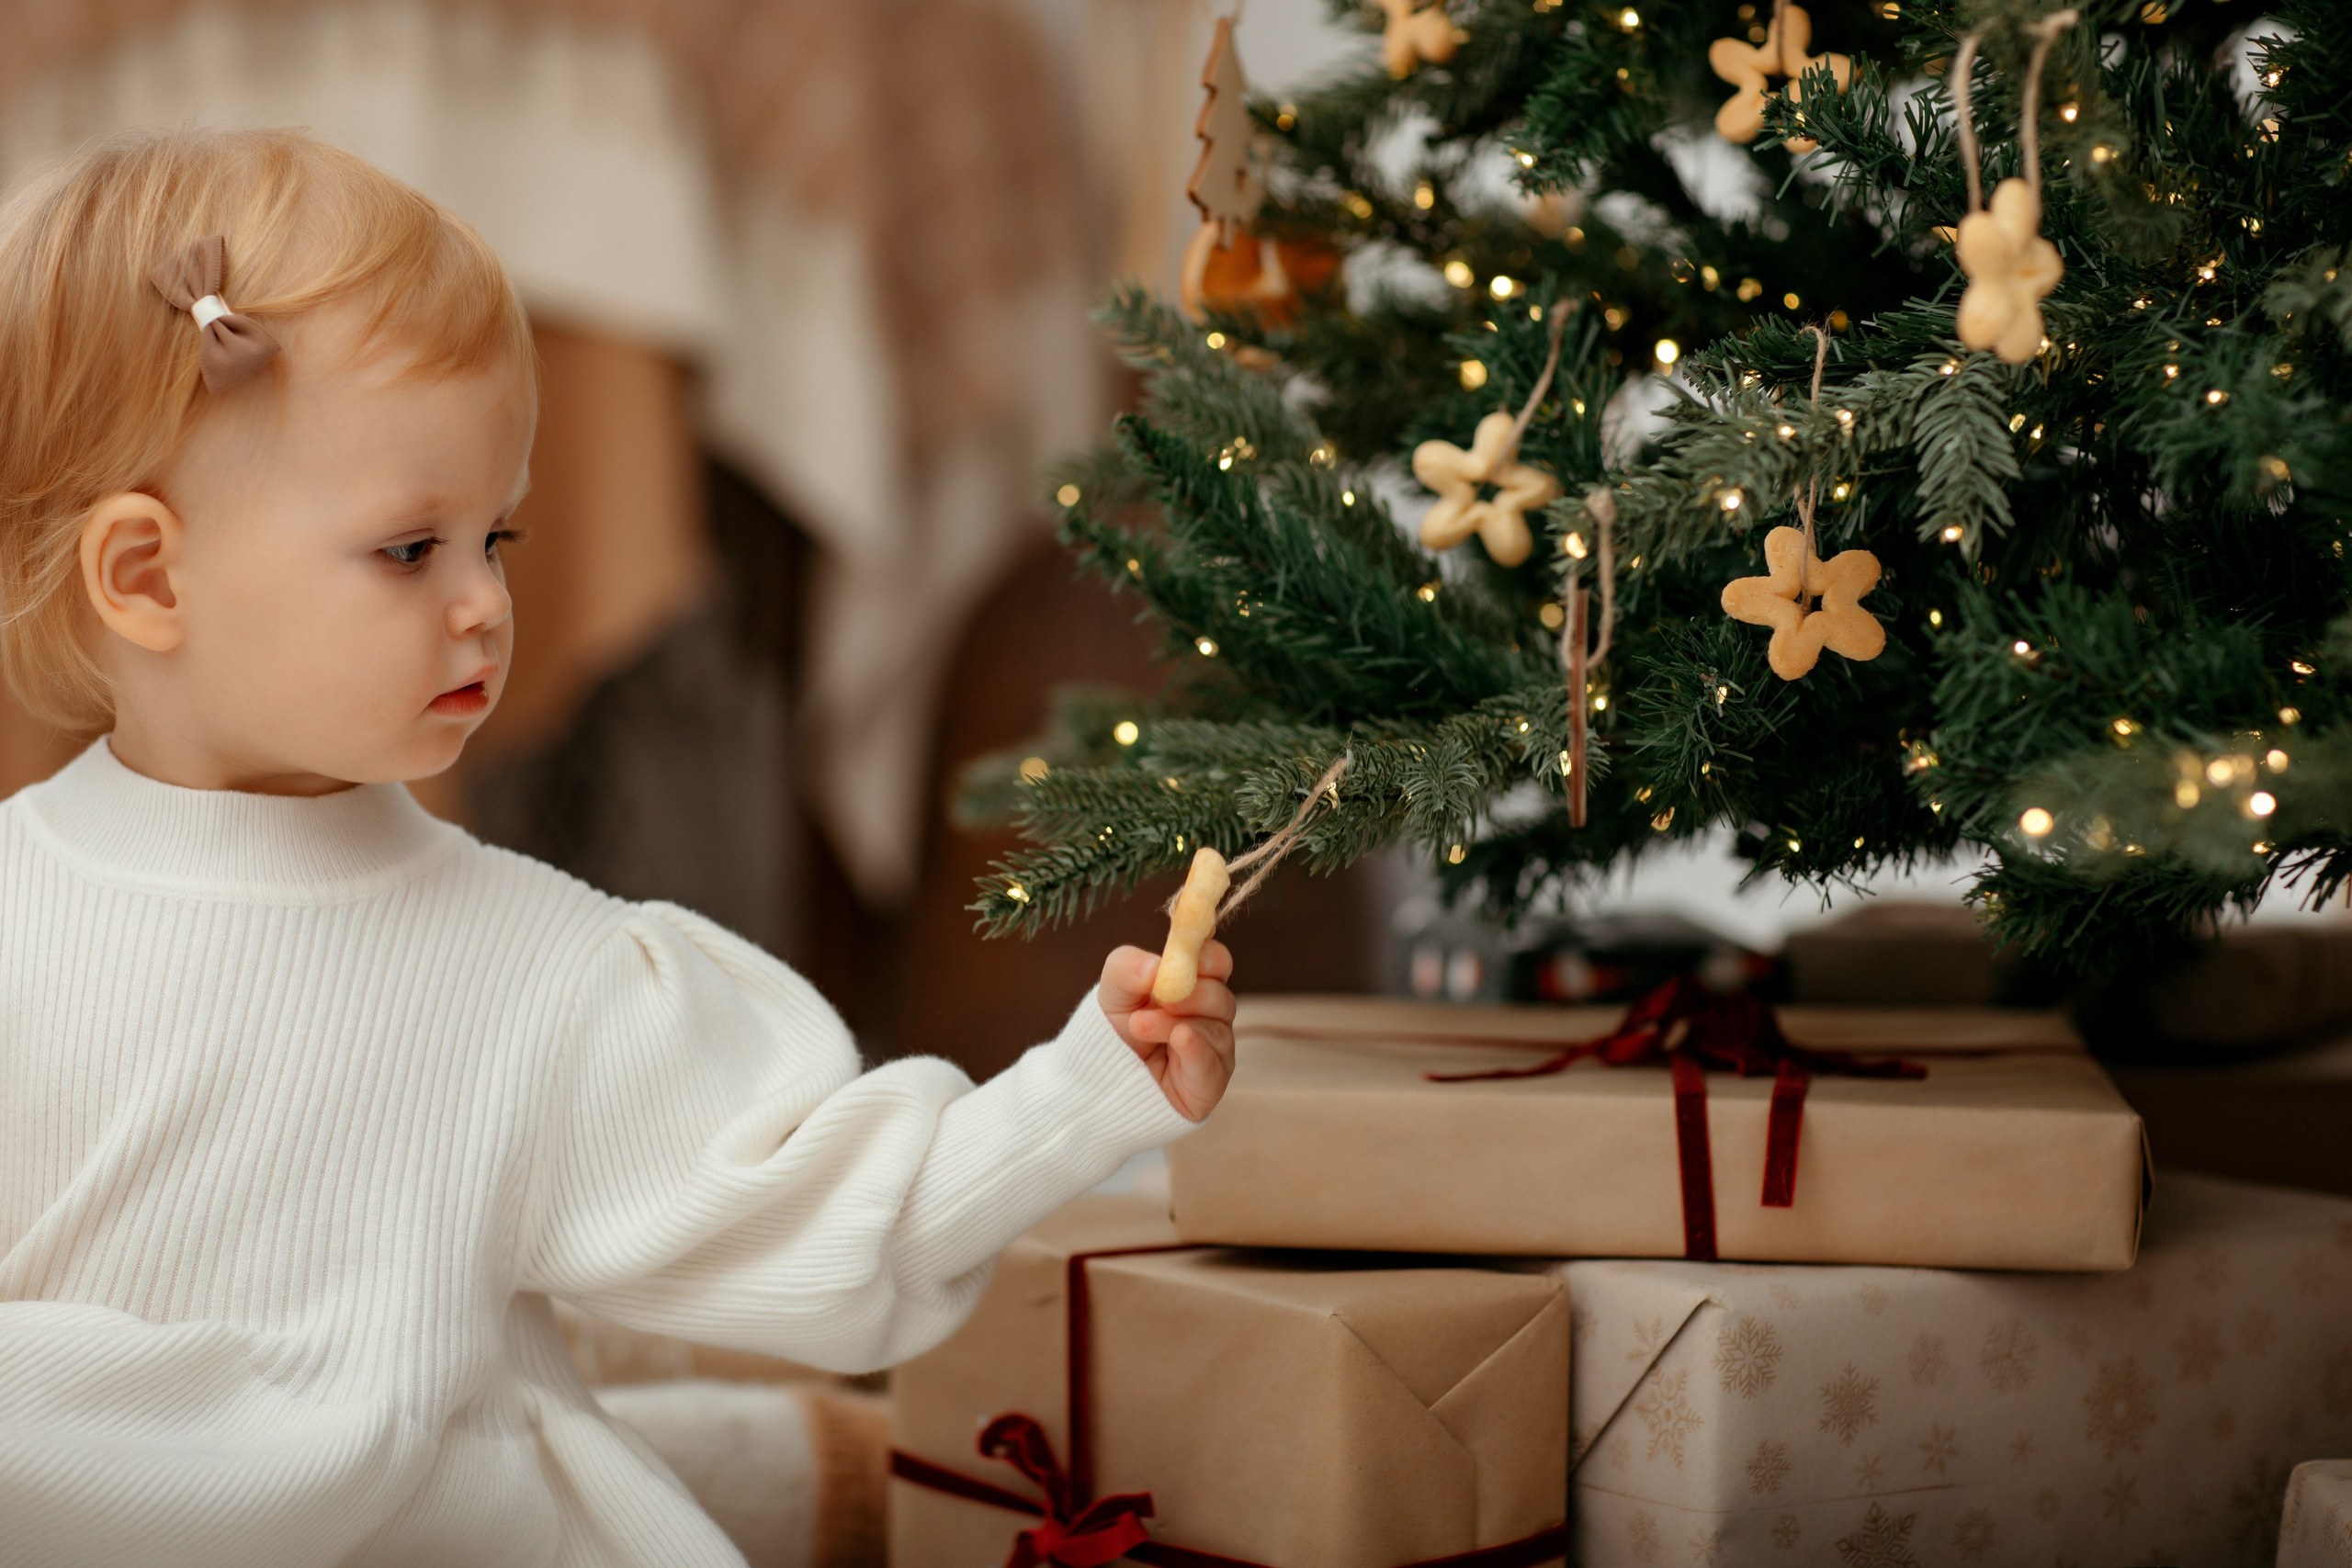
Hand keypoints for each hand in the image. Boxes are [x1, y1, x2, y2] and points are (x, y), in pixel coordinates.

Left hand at [1098, 941, 1235, 1121]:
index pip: (1218, 965)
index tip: (1196, 959)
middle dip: (1192, 995)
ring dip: (1174, 1024)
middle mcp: (1211, 1016)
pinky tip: (1179, 1039)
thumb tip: (1155, 966)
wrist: (1101, 1076)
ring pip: (1214, 1031)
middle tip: (1163, 998)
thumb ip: (1129, 968)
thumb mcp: (1113, 989)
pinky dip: (1196, 1049)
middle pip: (1221, 998)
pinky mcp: (1209, 1083)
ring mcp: (1214, 1051)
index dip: (1212, 959)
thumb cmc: (1115, 1026)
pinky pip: (1211, 1064)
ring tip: (1140, 1025)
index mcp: (1195, 985)